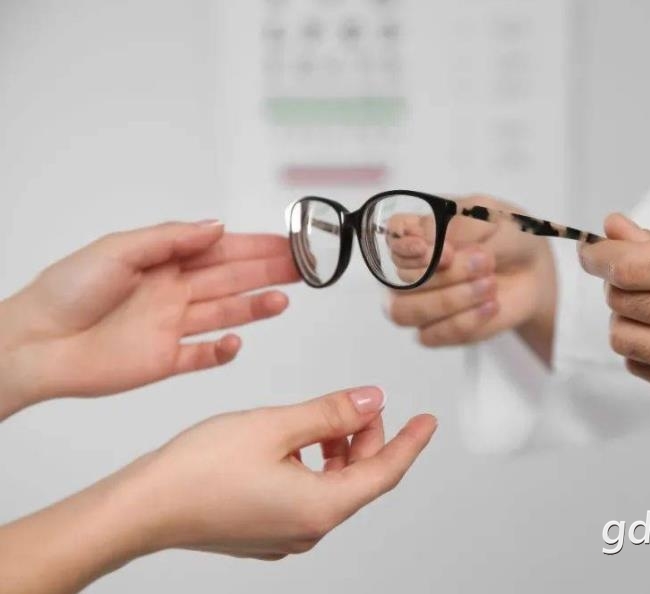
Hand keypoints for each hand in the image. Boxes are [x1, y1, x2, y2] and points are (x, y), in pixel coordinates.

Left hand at [0, 221, 298, 417]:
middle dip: (269, 271)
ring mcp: (171, 327)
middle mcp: (173, 293)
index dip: (256, 246)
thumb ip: (171, 240)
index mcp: (163, 262)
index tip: (288, 242)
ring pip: (226, 314)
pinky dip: (223, 351)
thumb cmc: (66, 292)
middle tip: (303, 268)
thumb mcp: (119, 250)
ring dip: (256, 307)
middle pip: (232, 280)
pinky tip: (237, 342)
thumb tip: (216, 227)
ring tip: (284, 300)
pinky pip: (203, 356)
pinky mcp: (165, 360)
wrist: (36, 344)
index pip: (221, 251)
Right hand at [0, 387, 436, 592]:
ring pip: (332, 485)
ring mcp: (285, 534)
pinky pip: (307, 494)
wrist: (143, 507)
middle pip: (359, 479)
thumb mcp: (277, 426)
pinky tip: (295, 441)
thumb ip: (331, 413)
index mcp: (321, 506)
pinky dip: (313, 465)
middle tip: (362, 403)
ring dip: (337, 449)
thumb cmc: (198, 470)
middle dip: (367, 438)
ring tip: (324, 417)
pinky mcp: (264, 530)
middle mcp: (308, 528)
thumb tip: (371, 401)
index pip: (386, 473)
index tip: (428, 422)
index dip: (411, 442)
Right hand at [385, 195, 557, 361]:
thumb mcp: (494, 216)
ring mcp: (419, 301)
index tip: (446, 250)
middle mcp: (411, 267)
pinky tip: (491, 305)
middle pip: (402, 277)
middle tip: (485, 260)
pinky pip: (430, 336)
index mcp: (418, 231)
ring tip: (489, 284)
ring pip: (405, 311)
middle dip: (447, 273)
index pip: (391, 238)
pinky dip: (463, 322)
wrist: (535, 271)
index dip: (407, 247)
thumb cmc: (509, 237)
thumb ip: (461, 224)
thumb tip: (432, 243)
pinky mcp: (436, 330)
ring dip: (448, 300)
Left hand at [581, 215, 649, 405]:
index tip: (591, 253)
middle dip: (615, 284)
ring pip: (627, 340)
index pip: (632, 267)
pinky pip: (645, 370)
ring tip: (649, 306)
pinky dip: (642, 349)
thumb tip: (611, 231)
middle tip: (631, 276)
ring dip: (625, 319)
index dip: (599, 258)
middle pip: (625, 302)